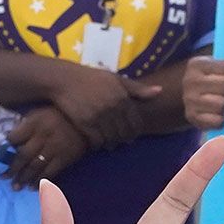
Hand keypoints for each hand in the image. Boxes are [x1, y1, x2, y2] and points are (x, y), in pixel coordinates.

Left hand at [4, 107, 89, 189]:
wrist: (86, 121)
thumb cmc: (57, 115)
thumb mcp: (39, 113)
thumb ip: (25, 125)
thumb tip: (9, 140)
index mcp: (34, 123)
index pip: (14, 138)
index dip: (5, 148)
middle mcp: (43, 136)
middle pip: (23, 155)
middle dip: (12, 168)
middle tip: (4, 178)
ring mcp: (54, 148)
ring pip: (35, 166)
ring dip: (24, 178)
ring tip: (15, 187)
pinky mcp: (65, 158)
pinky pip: (50, 172)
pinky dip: (40, 181)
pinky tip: (32, 188)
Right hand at [46, 64, 162, 151]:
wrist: (63, 80)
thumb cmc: (91, 78)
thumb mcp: (116, 79)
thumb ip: (137, 88)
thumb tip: (160, 91)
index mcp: (122, 97)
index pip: (136, 122)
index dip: (135, 131)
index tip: (132, 134)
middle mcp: (112, 108)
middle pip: (125, 133)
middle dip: (125, 139)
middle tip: (122, 141)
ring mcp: (98, 117)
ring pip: (112, 139)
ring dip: (112, 144)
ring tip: (110, 144)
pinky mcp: (85, 124)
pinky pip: (97, 141)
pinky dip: (99, 144)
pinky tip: (97, 142)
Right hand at [180, 57, 223, 130]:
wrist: (184, 93)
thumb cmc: (210, 78)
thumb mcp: (215, 67)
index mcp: (199, 64)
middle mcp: (191, 81)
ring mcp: (189, 100)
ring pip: (222, 104)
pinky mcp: (191, 117)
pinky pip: (217, 121)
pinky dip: (223, 119)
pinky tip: (222, 115)